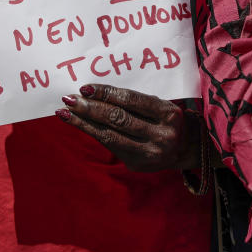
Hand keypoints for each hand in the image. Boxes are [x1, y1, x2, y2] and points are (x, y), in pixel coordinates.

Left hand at [56, 84, 198, 171]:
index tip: (85, 88)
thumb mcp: (160, 106)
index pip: (131, 100)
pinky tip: (78, 124)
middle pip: (118, 118)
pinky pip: (110, 146)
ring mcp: (149, 152)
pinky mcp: (137, 164)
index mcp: (168, 114)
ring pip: (110, 135)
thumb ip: (134, 102)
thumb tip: (95, 93)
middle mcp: (161, 135)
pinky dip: (92, 133)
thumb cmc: (167, 119)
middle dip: (90, 108)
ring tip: (65, 112)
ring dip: (84, 122)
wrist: (187, 149)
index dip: (106, 93)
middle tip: (69, 99)